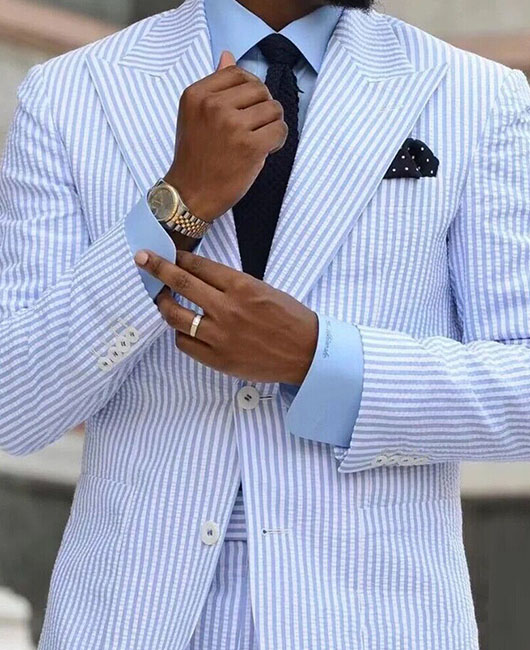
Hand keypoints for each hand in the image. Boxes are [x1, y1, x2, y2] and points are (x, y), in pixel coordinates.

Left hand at [135, 249, 317, 385]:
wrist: (306, 353)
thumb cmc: (290, 319)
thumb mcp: (265, 290)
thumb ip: (233, 286)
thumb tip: (203, 279)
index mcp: (241, 286)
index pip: (199, 266)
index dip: (179, 258)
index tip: (168, 254)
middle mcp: (227, 308)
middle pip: (181, 283)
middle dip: (157, 268)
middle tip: (142, 258)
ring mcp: (220, 335)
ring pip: (176, 316)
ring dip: (163, 304)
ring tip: (161, 299)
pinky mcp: (218, 359)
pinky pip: (185, 343)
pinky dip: (180, 333)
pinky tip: (183, 328)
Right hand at [165, 51, 287, 221]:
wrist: (190, 194)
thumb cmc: (195, 157)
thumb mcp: (194, 115)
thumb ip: (214, 86)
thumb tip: (227, 56)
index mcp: (197, 94)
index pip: (238, 73)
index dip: (249, 90)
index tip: (246, 108)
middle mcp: (213, 106)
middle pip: (259, 89)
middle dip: (263, 107)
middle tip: (255, 126)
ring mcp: (232, 126)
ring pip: (273, 108)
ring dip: (272, 124)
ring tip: (260, 138)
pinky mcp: (250, 146)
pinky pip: (280, 130)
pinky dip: (278, 140)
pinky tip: (266, 149)